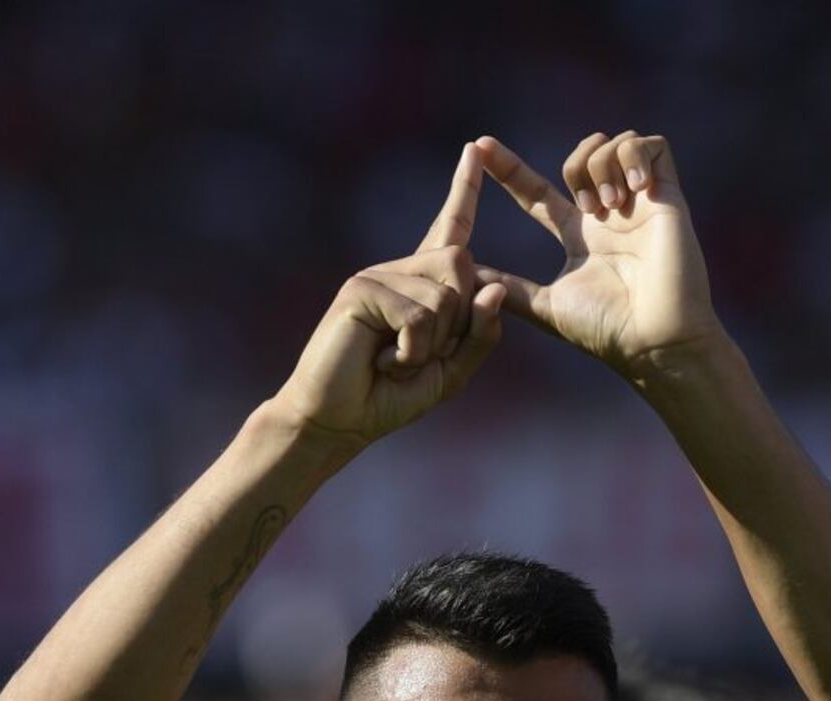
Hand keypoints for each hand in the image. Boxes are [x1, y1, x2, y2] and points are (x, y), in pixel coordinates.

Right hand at [274, 144, 504, 452]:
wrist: (337, 421)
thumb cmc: (388, 398)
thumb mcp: (450, 373)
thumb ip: (479, 336)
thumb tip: (494, 287)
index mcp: (423, 285)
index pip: (451, 229)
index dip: (464, 190)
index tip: (475, 149)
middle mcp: (401, 270)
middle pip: (464, 265)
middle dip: (457, 322)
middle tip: (418, 354)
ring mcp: (377, 274)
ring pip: (445, 296)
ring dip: (431, 345)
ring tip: (395, 360)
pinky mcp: (360, 289)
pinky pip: (417, 316)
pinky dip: (411, 351)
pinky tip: (382, 362)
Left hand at [474, 131, 719, 380]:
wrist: (654, 338)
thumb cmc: (606, 330)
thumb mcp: (545, 307)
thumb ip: (509, 290)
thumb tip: (465, 278)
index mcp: (579, 238)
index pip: (537, 194)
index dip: (509, 169)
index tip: (481, 146)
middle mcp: (608, 216)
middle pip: (580, 157)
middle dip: (574, 167)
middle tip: (587, 209)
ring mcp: (638, 204)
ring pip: (612, 144)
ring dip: (602, 167)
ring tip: (611, 205)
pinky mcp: (667, 195)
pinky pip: (650, 144)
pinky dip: (634, 156)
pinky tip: (634, 190)